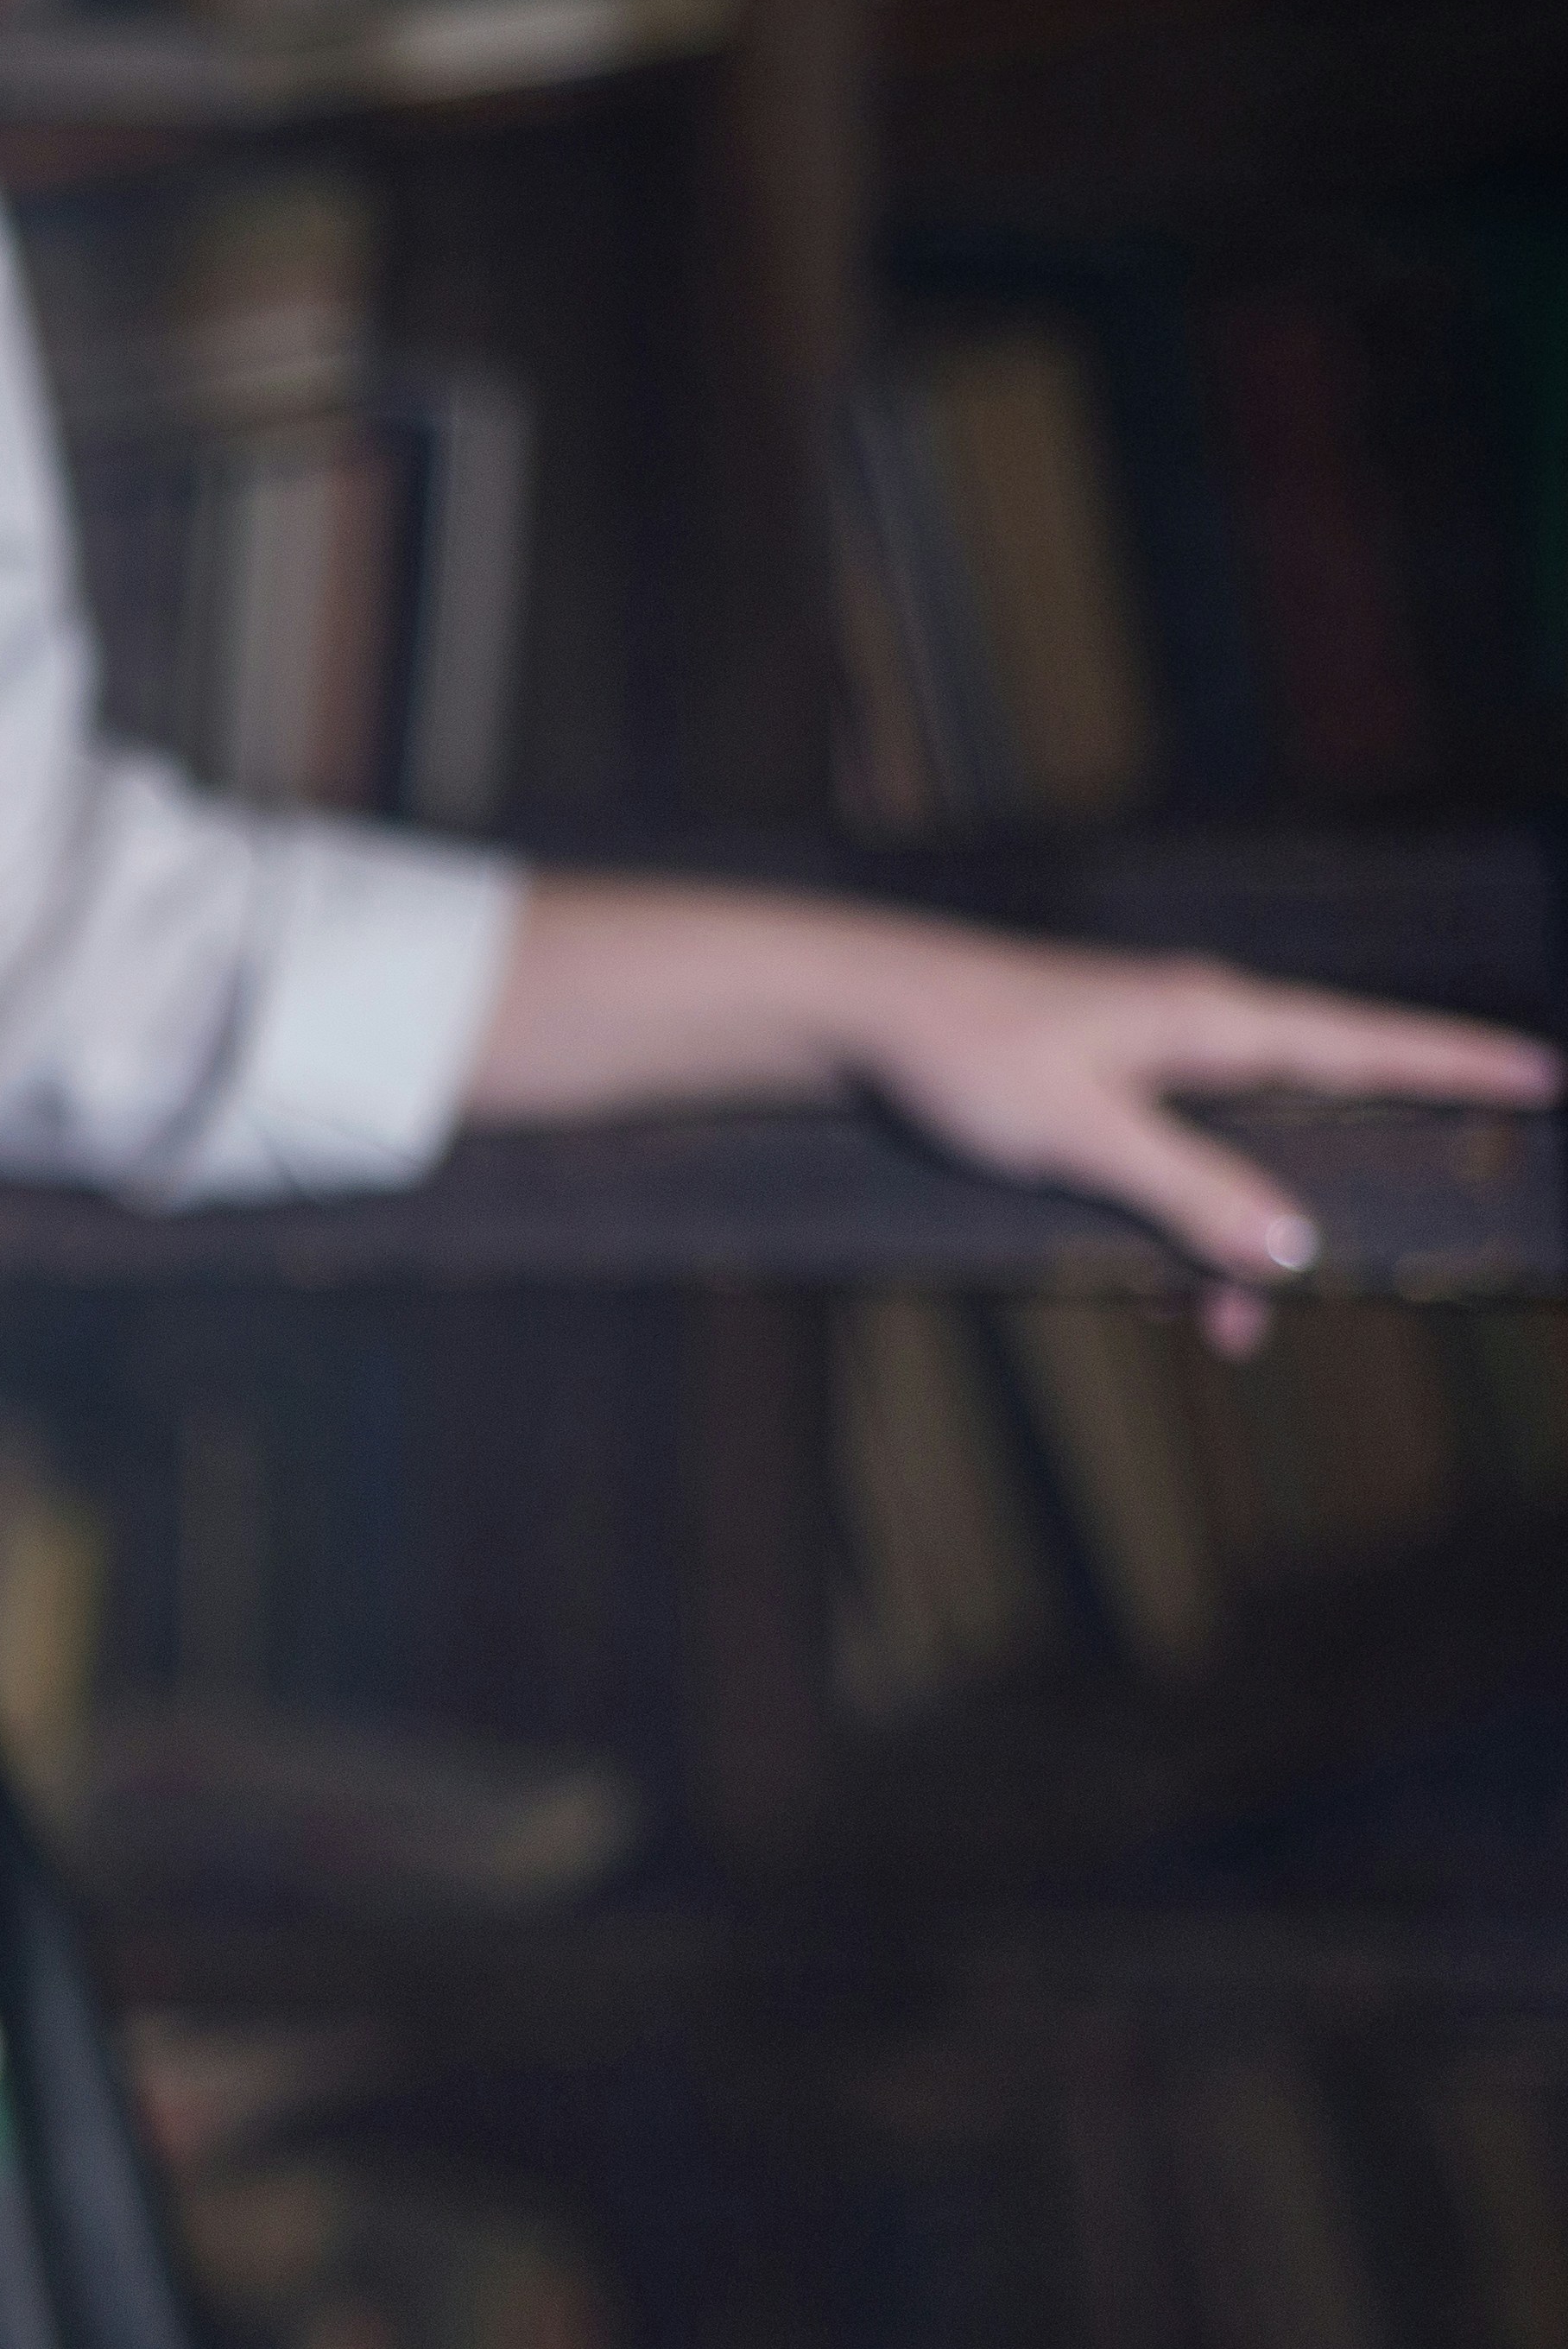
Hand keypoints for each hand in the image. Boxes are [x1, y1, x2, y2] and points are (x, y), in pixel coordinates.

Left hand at [470, 876, 1561, 1349]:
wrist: (849, 1017)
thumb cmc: (962, 1057)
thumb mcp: (1082, 1139)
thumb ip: (1191, 1193)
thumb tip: (1293, 1252)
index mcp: (1214, 1023)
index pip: (1371, 1043)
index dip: (1461, 1066)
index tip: (1548, 1080)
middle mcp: (1195, 1033)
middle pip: (1312, 1123)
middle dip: (1327, 1210)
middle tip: (1338, 1281)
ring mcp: (1143, 1063)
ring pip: (1230, 1167)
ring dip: (1225, 1248)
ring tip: (1208, 1331)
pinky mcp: (1092, 1094)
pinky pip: (1165, 1173)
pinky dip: (1168, 1232)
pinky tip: (1151, 1296)